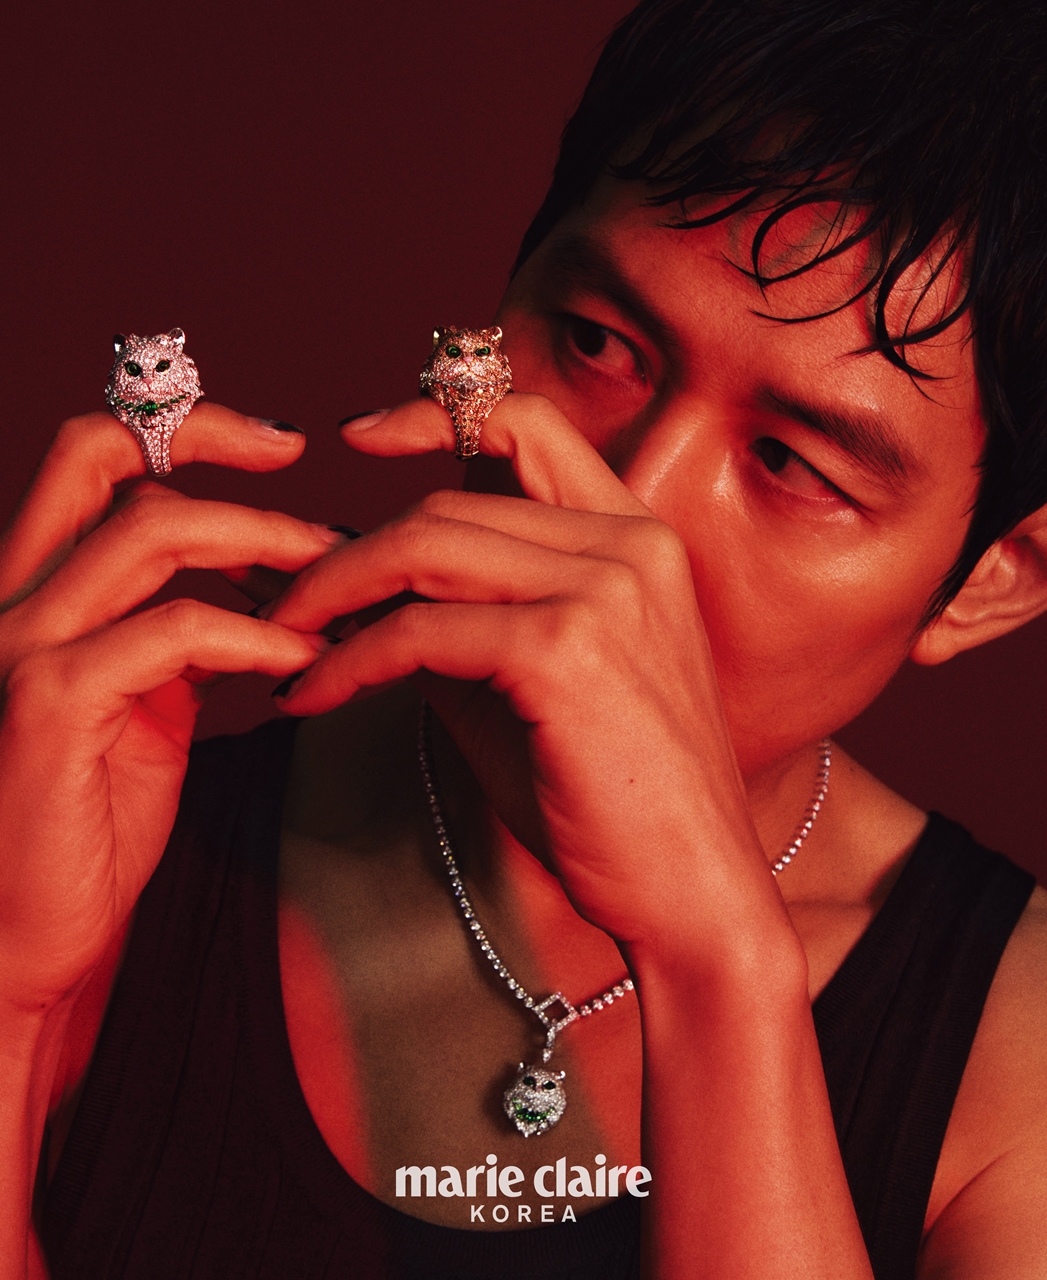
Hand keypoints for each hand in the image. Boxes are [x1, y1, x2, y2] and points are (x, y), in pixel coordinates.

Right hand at [0, 407, 336, 1009]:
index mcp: (31, 592)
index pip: (90, 459)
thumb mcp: (141, 711)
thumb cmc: (86, 822)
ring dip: (262, 541)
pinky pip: (171, 632)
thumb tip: (255, 596)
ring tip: (334, 572)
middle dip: (220, 446)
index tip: (278, 444)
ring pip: (147, 535)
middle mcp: (9, 599)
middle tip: (316, 493)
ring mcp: (20, 646)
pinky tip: (304, 657)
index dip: (184, 429)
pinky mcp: (48, 703)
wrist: (27, 930)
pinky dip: (255, 634)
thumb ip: (178, 642)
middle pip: (103, 460)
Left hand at [265, 394, 777, 951]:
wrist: (687, 886)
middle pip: (446, 501)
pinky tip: (313, 697)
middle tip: (288, 603)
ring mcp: (605, 589)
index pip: (526, 424)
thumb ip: (457, 617)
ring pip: (425, 548)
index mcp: (634, 537)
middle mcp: (628, 545)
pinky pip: (420, 631)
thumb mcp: (526, 682)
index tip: (360, 436)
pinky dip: (348, 662)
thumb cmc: (607, 793)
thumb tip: (348, 589)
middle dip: (347, 550)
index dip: (432, 413)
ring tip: (285, 645)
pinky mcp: (567, 649)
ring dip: (332, 594)